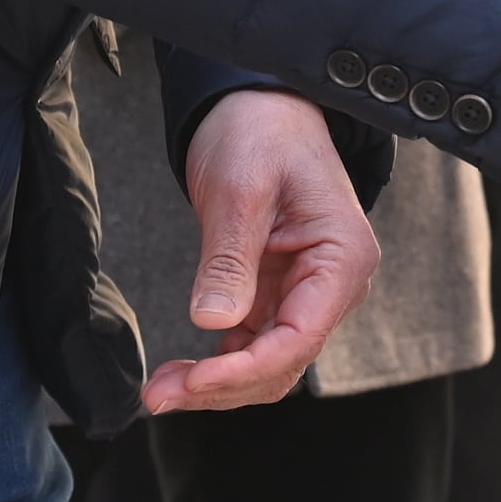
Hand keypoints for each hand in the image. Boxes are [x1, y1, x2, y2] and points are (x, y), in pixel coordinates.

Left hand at [148, 90, 379, 410]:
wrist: (260, 107)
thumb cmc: (259, 134)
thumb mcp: (240, 190)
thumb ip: (230, 258)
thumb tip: (213, 322)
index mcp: (341, 258)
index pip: (298, 338)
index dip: (244, 370)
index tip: (193, 382)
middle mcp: (334, 284)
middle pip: (284, 362)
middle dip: (224, 387)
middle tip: (159, 394)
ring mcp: (308, 292)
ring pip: (268, 363)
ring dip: (218, 383)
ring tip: (160, 387)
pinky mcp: (280, 293)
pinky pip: (254, 344)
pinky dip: (218, 363)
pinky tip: (180, 369)